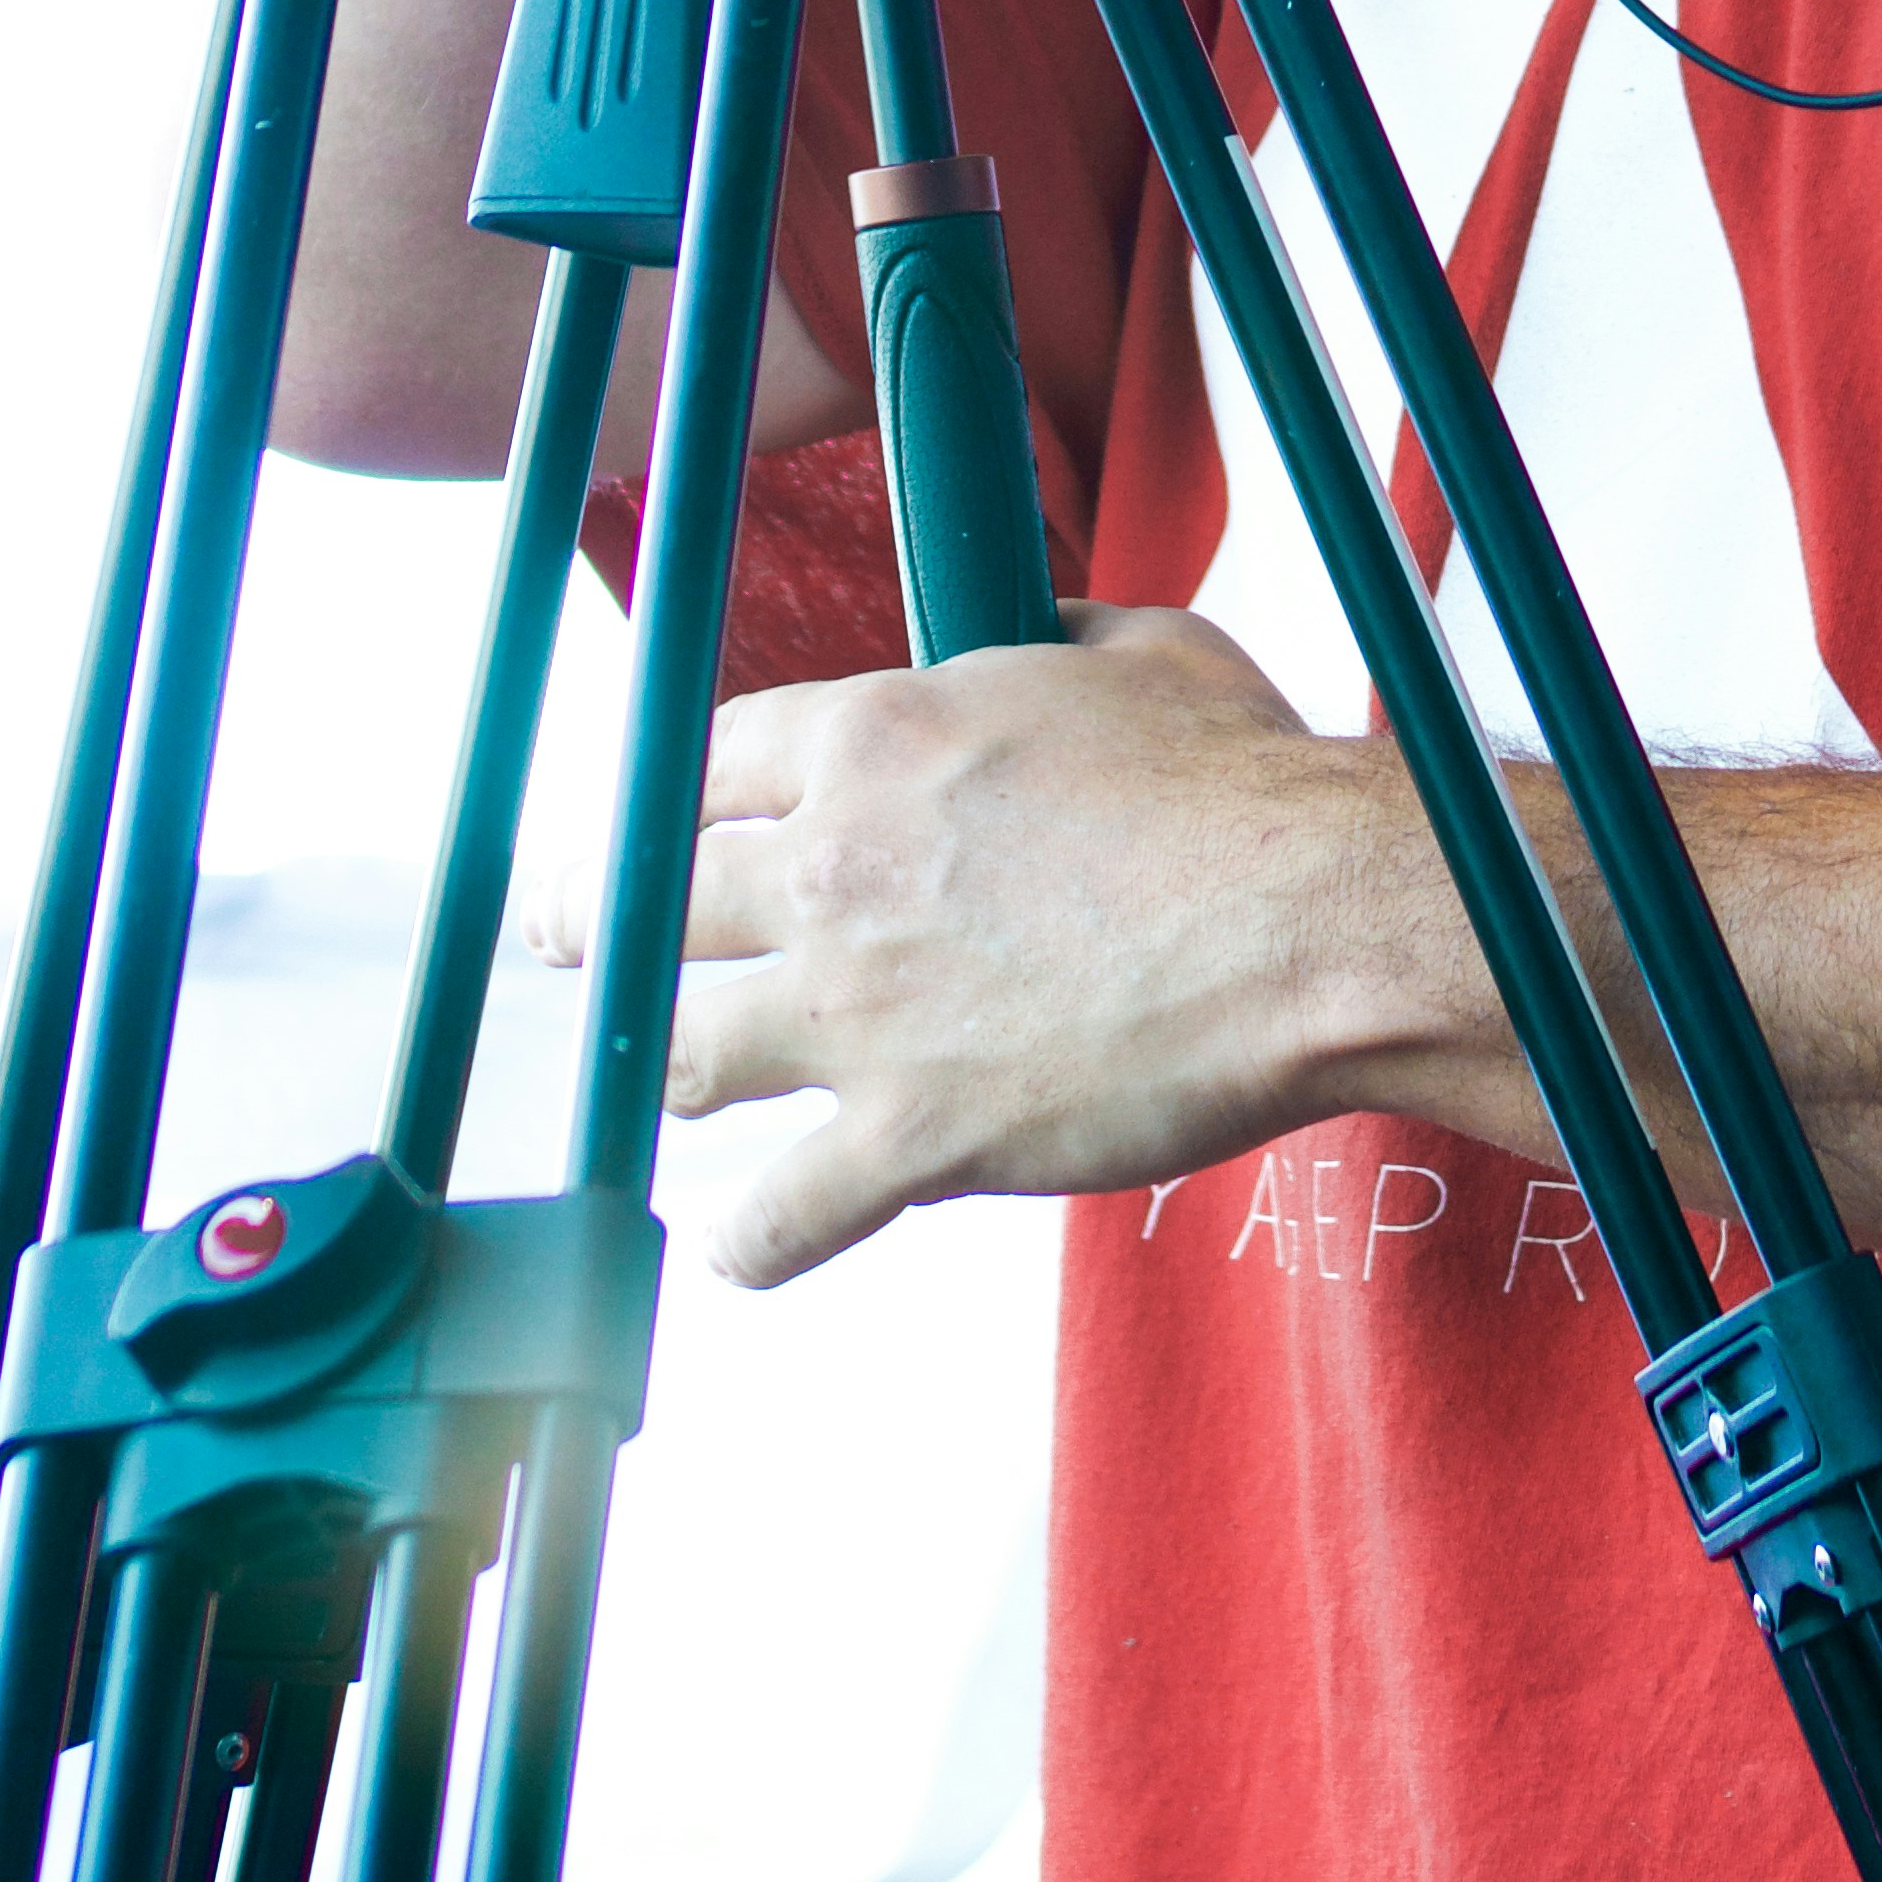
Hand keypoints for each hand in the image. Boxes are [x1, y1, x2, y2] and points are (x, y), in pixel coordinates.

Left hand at [537, 611, 1361, 1285]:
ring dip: (667, 1063)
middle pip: (656, 903)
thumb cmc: (1242, 780)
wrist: (1307, 921)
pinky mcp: (909, 1140)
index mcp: (875, 739)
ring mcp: (858, 1015)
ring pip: (685, 1055)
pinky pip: (776, 1219)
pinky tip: (741, 1245)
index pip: (706, 764)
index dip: (671, 797)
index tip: (652, 822)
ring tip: (660, 1075)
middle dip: (599, 921)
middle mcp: (834, 871)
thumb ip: (1045, 641)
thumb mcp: (1135, 649)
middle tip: (574, 938)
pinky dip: (747, 1242)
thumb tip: (1030, 635)